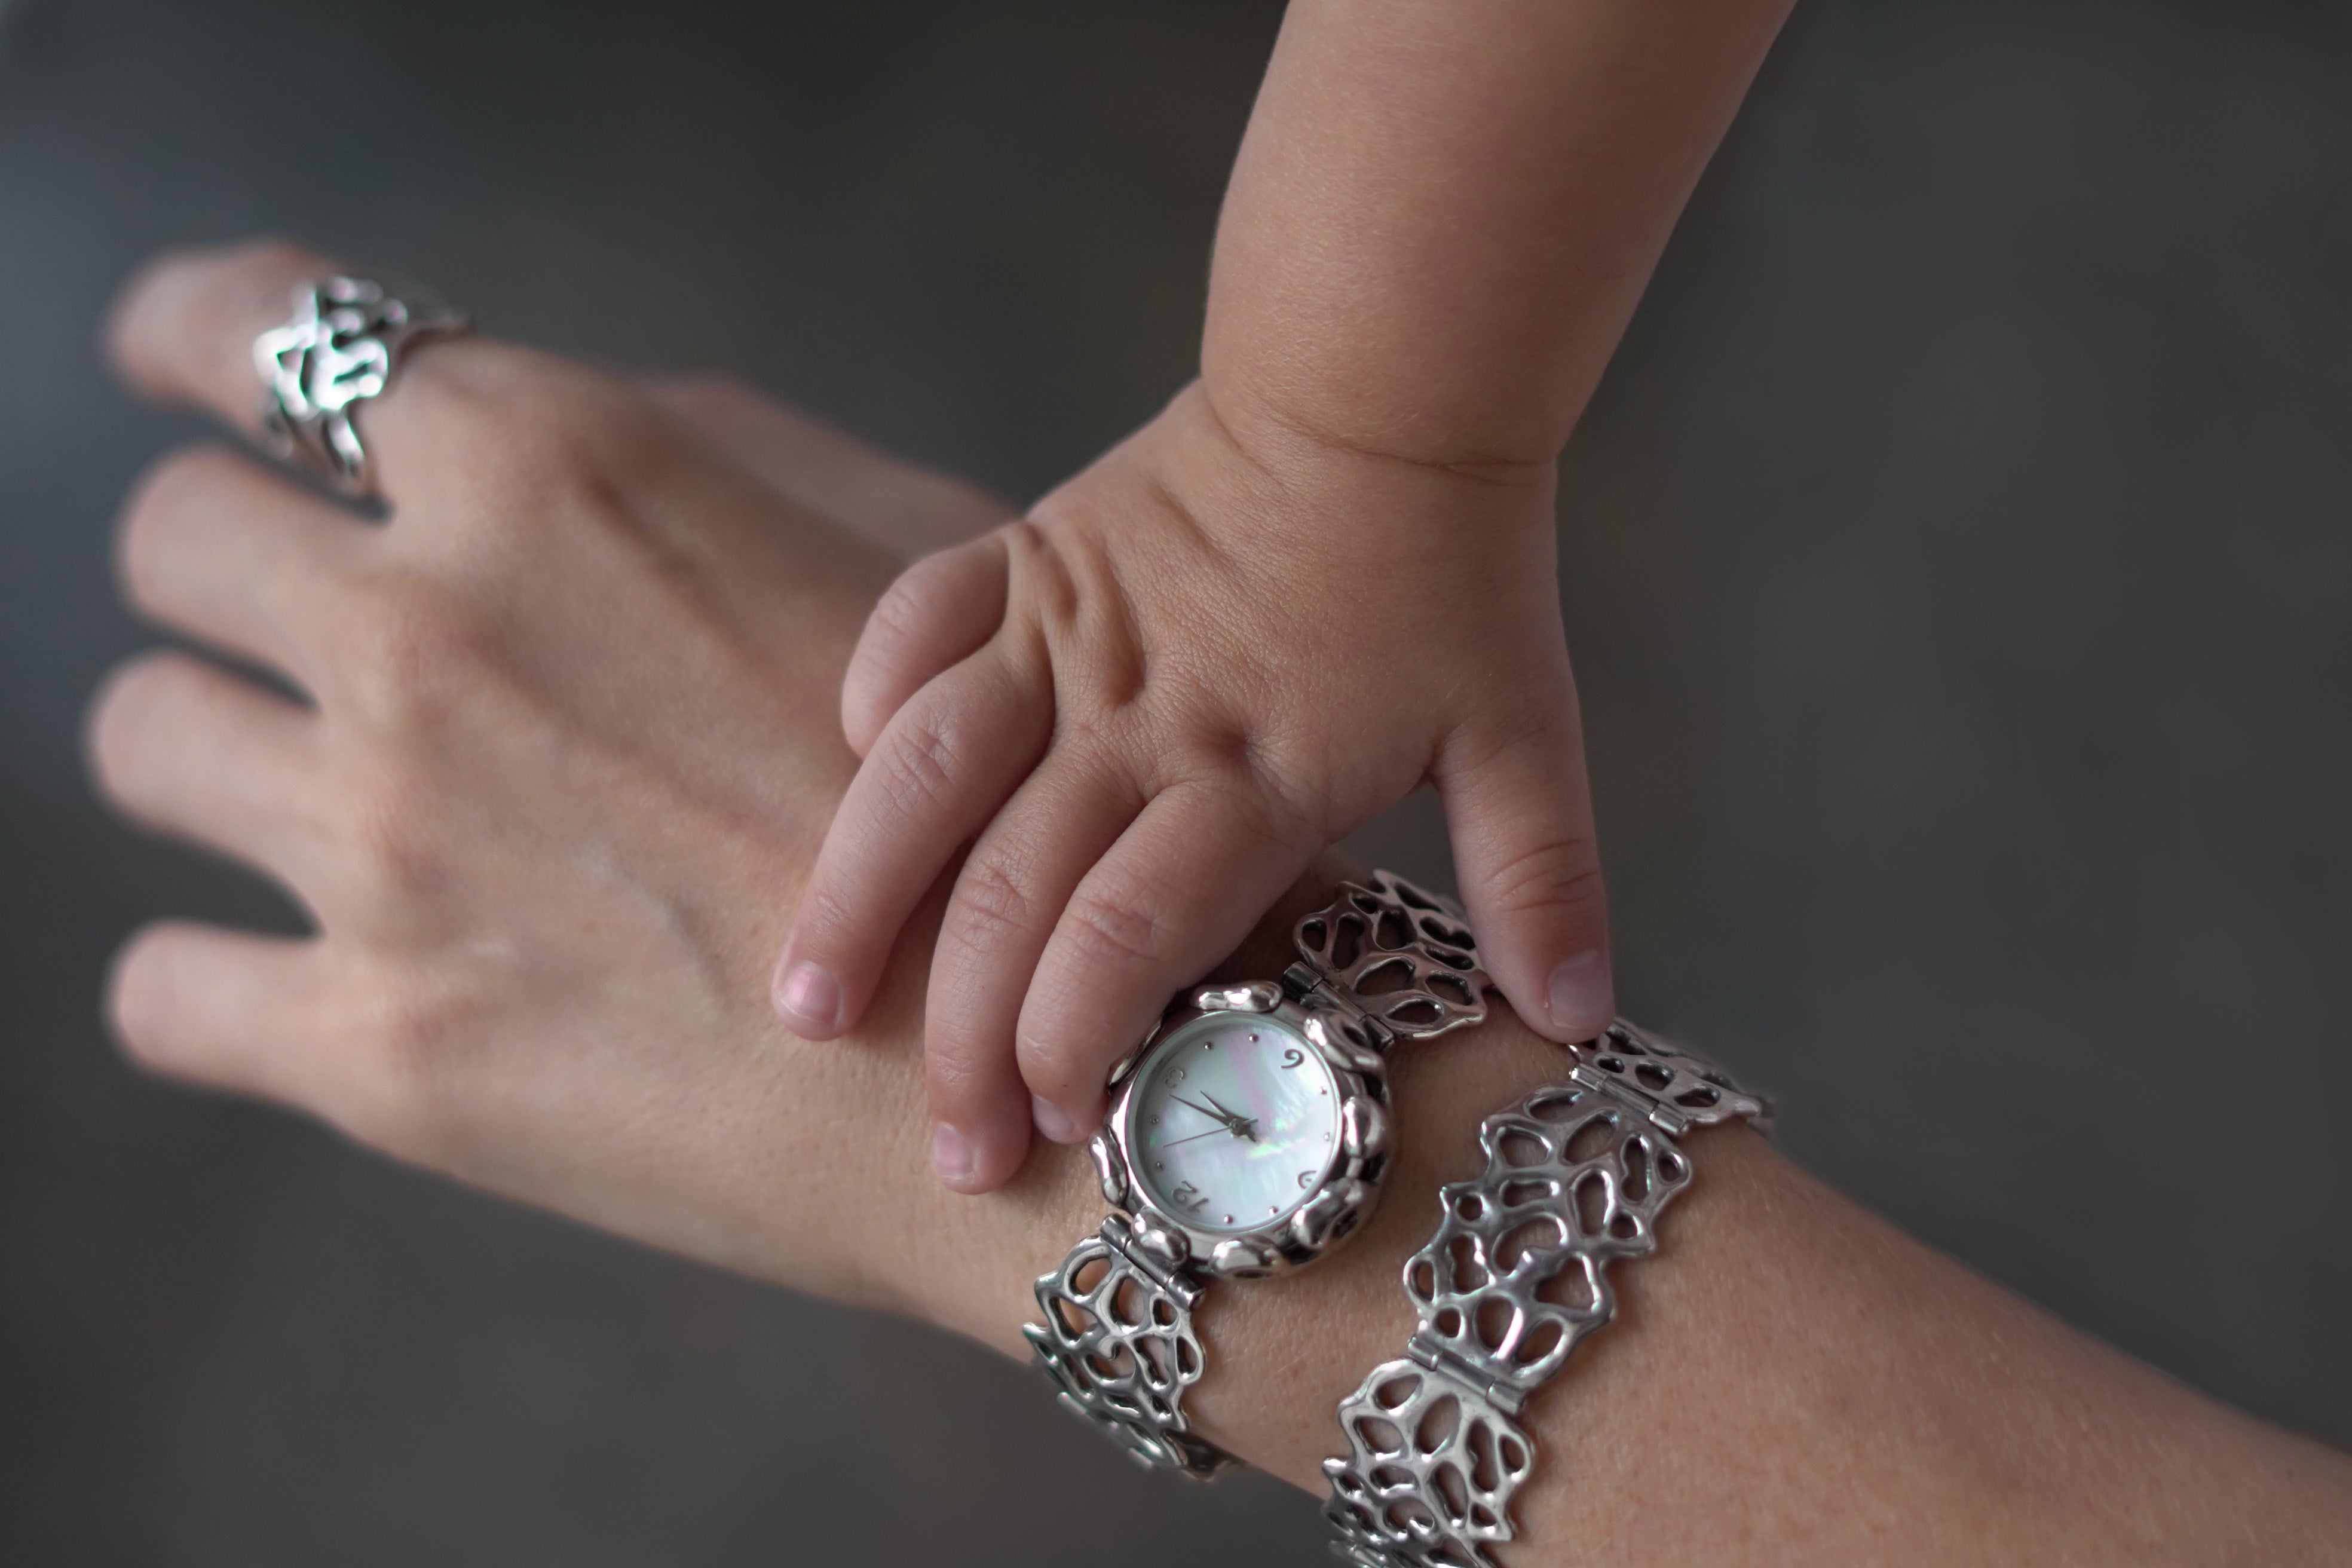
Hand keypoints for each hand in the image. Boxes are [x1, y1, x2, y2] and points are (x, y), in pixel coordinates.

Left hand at [83, 239, 1064, 1334]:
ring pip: (148, 740)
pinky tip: (317, 971)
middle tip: (304, 624)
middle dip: (228, 568)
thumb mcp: (896, 548)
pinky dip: (220, 977)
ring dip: (224, 755)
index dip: (190, 335)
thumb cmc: (1018, 795)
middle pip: (171, 537)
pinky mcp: (378, 1046)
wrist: (1072, 1062)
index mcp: (552, 471)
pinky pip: (166, 990)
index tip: (185, 375)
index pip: (244, 326)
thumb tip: (514, 435)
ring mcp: (387, 845)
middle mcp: (433, 633)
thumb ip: (688, 452)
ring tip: (334, 806)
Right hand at [774, 382, 1611, 1190]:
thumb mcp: (1523, 726)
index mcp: (1254, 766)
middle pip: (1017, 889)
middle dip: (965, 1035)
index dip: (1080, 1039)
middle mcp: (1141, 710)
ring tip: (805, 1001)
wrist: (1381, 387)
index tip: (1058, 1131)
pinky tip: (847, 769)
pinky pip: (918, 617)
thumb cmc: (1454, 569)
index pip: (1131, 930)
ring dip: (862, 891)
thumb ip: (1541, 876)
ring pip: (929, 770)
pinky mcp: (1027, 554)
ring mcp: (1069, 628)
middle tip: (947, 1148)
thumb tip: (1578, 1020)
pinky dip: (874, 691)